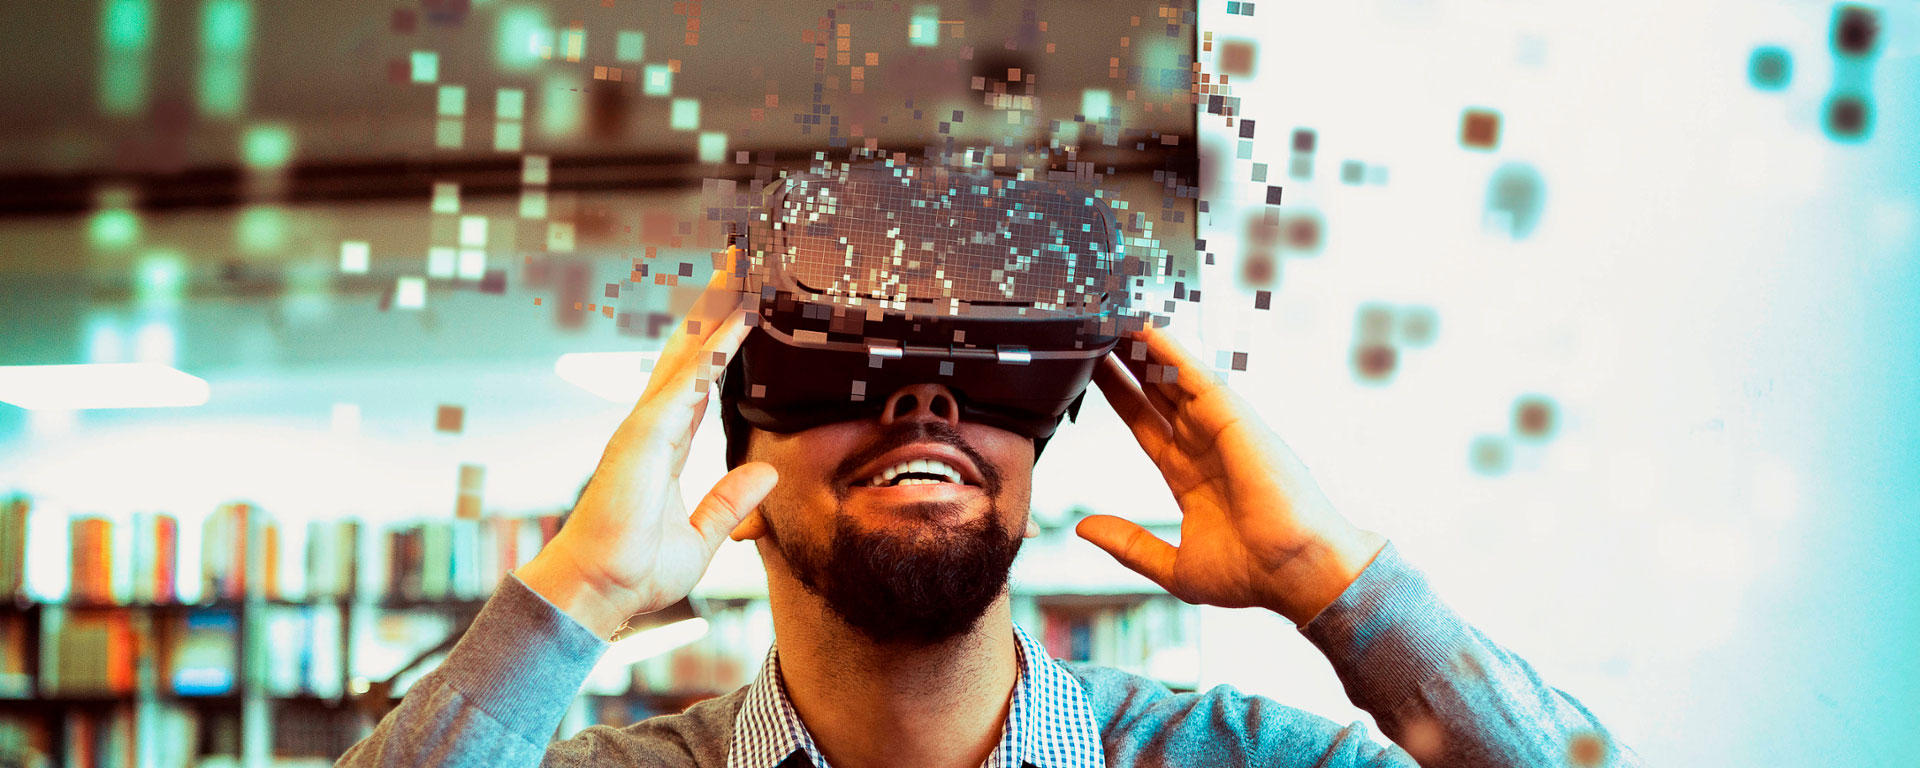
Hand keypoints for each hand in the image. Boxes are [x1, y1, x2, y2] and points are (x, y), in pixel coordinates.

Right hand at [517, 252, 778, 636]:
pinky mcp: (645, 435)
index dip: (722, 344)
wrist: (598, 592)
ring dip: (713, 309)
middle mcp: (655, 425)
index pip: (701, 381)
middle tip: (740, 262)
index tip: (744, 308)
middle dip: (714, 306)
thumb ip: (730, 502)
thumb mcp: (701, 537)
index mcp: (667, 445)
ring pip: (687, 352)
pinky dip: (712, 346)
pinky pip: (687, 380)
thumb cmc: (634, 571)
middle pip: (691, 351)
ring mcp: (646, 425)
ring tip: (738, 266)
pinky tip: (735, 318)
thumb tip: (765, 472)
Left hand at [1076, 323, 1386, 625]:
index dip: (1117, 396)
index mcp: (1188, 475)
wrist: (1295, 573)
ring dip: (1140, 345)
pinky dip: (1168, 350)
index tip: (1089, 373)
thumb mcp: (1173, 565)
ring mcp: (1218, 427)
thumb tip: (1084, 529)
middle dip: (1124, 361)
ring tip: (1107, 315)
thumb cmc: (1252, 573)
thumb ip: (1128, 543)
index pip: (1143, 424)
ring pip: (1170, 375)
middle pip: (1154, 390)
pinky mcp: (1233, 416)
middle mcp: (1202, 444)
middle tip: (1092, 330)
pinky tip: (1141, 327)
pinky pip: (1194, 375)